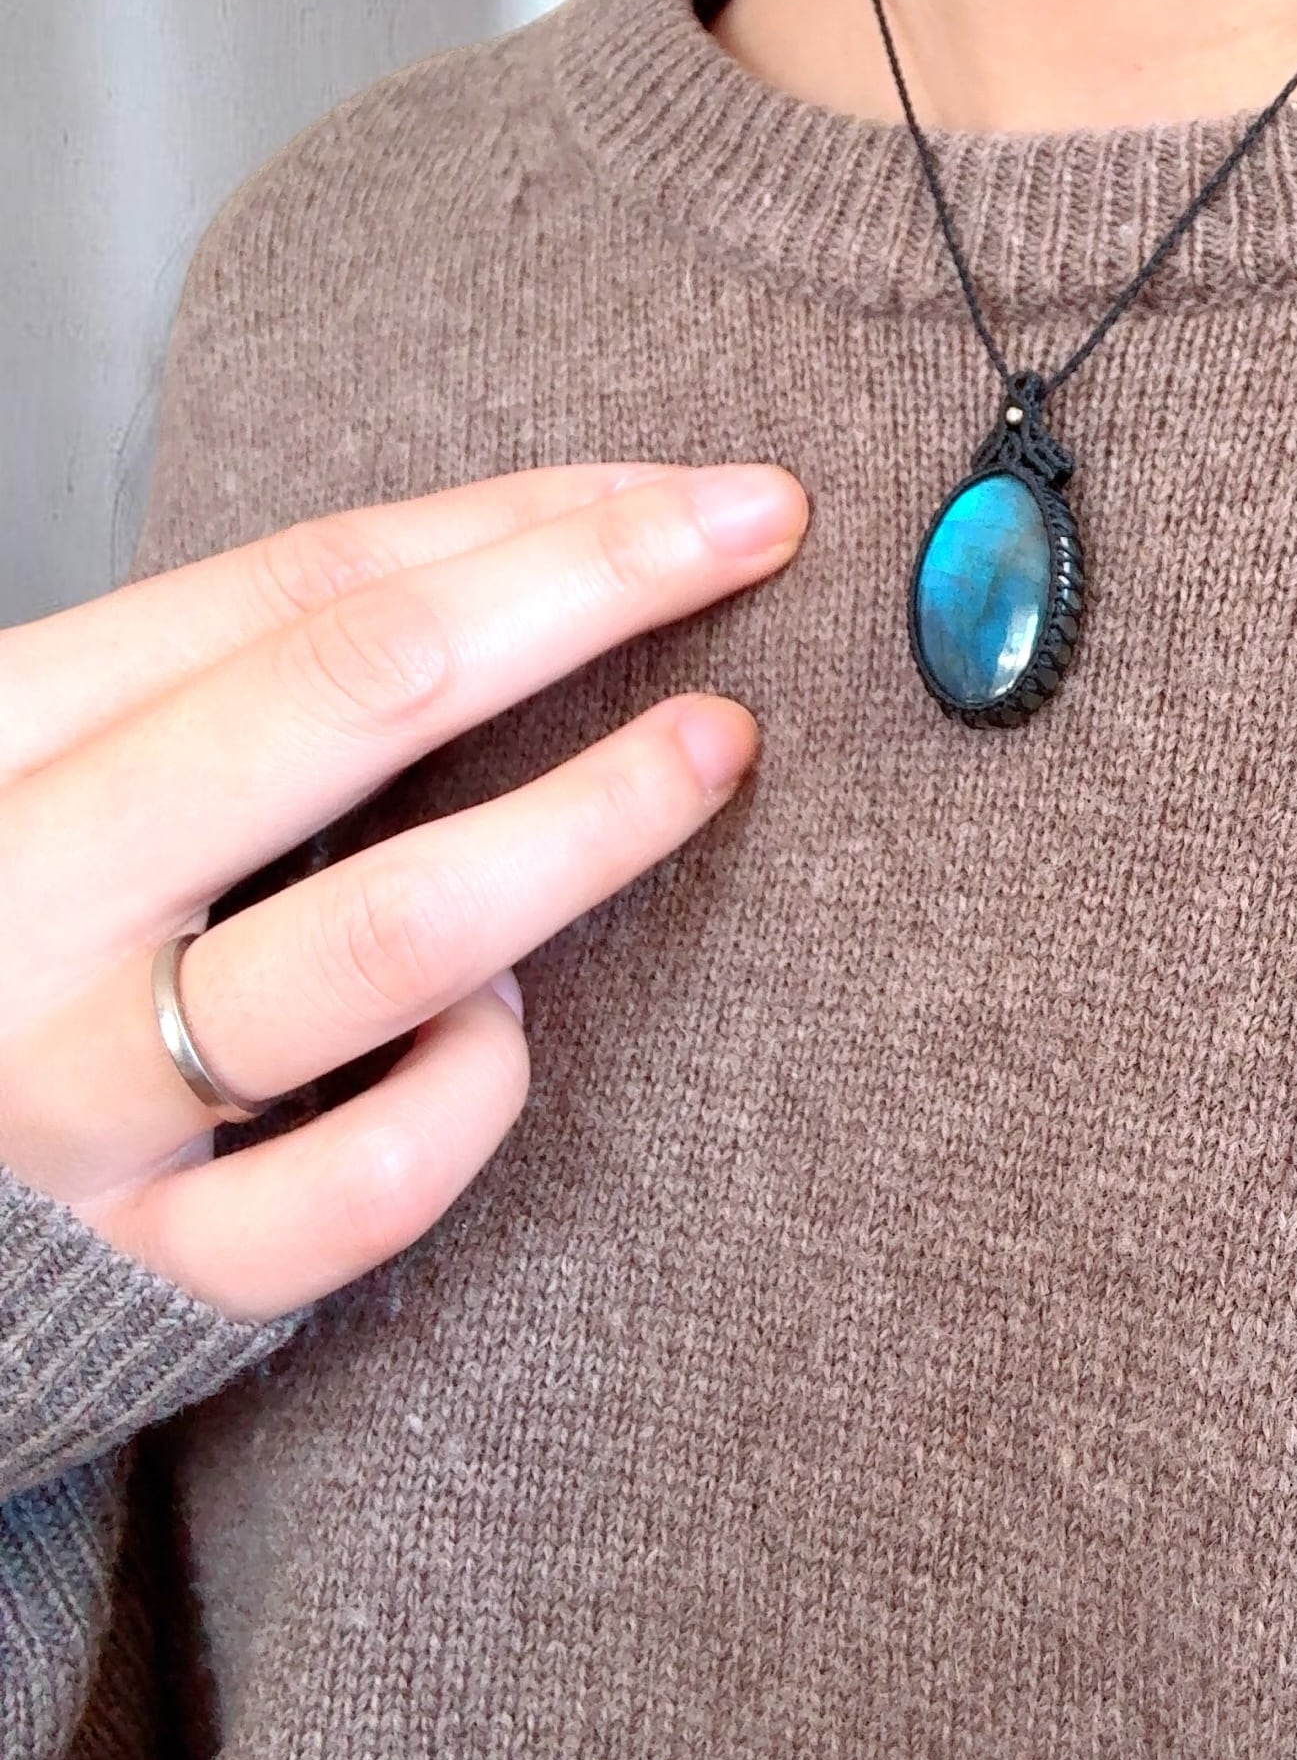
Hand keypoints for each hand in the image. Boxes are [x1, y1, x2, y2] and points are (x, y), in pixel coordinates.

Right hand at [0, 459, 808, 1321]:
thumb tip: (521, 570)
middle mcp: (30, 896)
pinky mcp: (141, 1266)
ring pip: (393, 930)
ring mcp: (79, 1091)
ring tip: (707, 753)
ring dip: (594, 819)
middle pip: (361, 687)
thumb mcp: (47, 773)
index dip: (527, 521)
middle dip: (589, 586)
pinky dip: (468, 1095)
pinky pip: (366, 1187)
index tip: (691, 492)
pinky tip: (495, 1034)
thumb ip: (219, 693)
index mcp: (2, 738)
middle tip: (757, 531)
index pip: (308, 583)